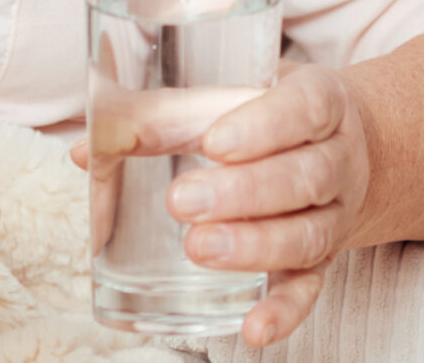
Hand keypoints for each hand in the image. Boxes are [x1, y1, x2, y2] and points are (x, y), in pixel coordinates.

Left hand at [76, 64, 370, 347]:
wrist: (339, 142)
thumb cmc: (268, 113)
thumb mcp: (233, 95)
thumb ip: (163, 116)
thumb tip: (83, 149)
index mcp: (321, 102)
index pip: (306, 107)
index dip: (264, 126)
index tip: (213, 142)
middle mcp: (338, 158)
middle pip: (306, 177)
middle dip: (243, 193)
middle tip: (180, 201)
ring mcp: (335, 213)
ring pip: (310, 235)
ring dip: (254, 248)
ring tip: (196, 249)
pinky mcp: (324, 260)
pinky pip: (310, 289)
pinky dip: (284, 312)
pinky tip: (253, 329)